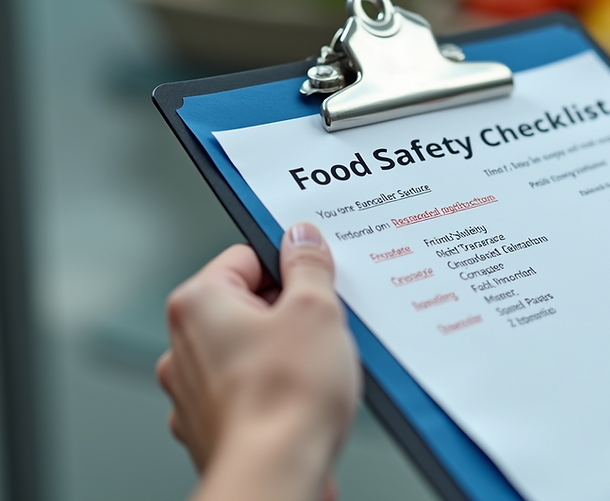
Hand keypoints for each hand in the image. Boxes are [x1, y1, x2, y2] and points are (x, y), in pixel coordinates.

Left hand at [157, 223, 359, 500]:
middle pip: (248, 305)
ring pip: (249, 351)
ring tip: (315, 371)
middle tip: (322, 329)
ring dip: (283, 355)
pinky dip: (274, 392)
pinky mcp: (211, 426)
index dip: (290, 268)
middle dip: (289, 314)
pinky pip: (248, 391)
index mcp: (199, 304)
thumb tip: (301, 239)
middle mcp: (183, 345)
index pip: (247, 258)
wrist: (276, 474)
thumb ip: (308, 265)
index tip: (315, 281)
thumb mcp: (316, 309)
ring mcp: (193, 390)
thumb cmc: (287, 398)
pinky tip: (301, 401)